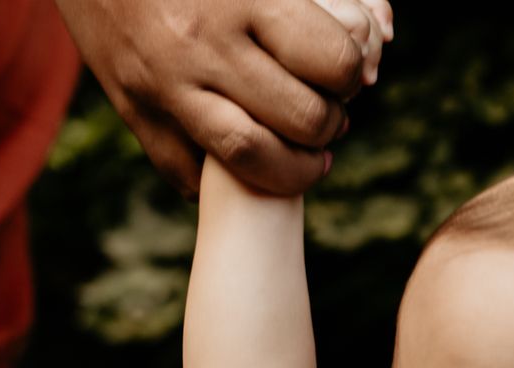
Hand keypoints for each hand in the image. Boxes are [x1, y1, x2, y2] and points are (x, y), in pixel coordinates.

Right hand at [53, 0, 393, 196]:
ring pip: (253, 159)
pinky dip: (230, 180)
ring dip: (295, 169)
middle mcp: (202, 45)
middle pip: (304, 118)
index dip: (352, 71)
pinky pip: (192, 175)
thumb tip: (379, 41)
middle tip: (325, 111)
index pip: (334, 61)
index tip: (343, 67)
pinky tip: (247, 158)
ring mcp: (164, 84)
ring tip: (306, 153)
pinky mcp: (134, 111)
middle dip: (330, 122)